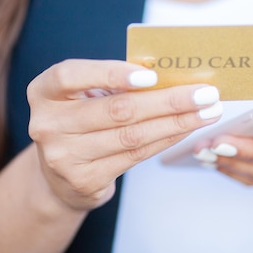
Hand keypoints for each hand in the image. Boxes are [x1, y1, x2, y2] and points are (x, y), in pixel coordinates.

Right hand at [27, 59, 222, 210]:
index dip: (112, 73)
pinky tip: (188, 128)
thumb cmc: (83, 120)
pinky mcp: (84, 179)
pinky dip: (167, 139)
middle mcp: (47, 124)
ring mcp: (63, 156)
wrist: (59, 176)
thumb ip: (116, 82)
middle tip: (205, 93)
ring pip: (132, 135)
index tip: (152, 75)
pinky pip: (136, 155)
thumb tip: (172, 73)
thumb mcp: (87, 95)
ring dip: (178, 122)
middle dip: (169, 100)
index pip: (70, 75)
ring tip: (208, 112)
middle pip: (117, 109)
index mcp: (44, 91)